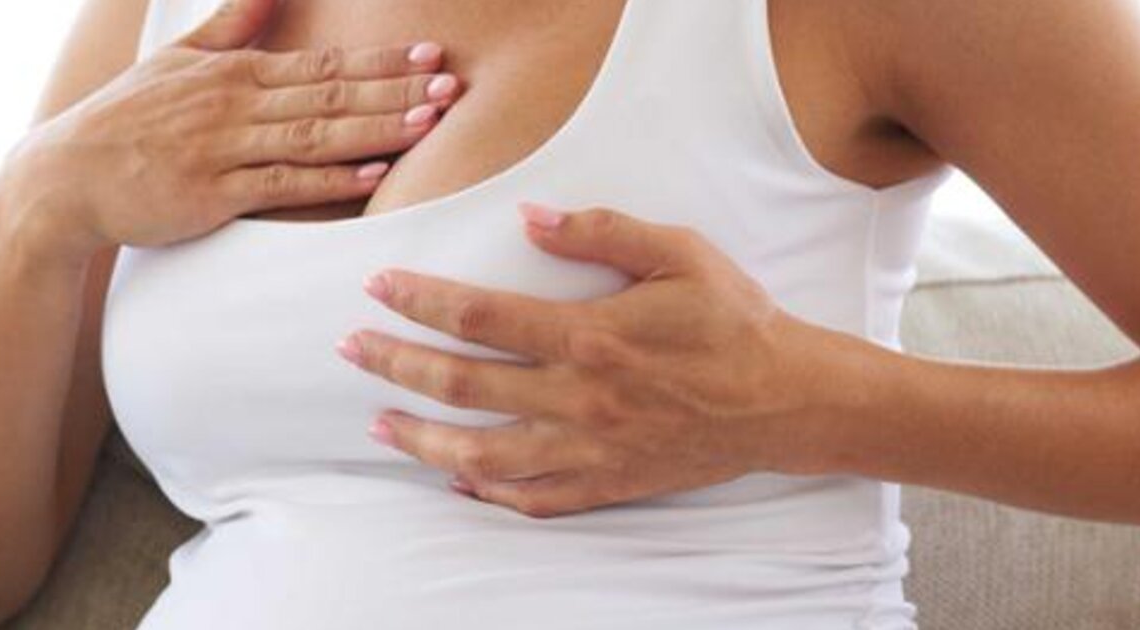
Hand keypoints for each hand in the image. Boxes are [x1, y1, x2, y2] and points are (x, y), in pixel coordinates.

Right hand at [0, 0, 462, 261]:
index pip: (321, 64)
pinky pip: (280, 187)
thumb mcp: (177, 60)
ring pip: (314, 137)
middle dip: (395, 90)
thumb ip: (232, 24)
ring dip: (375, 129)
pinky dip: (328, 181)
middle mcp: (234, 106)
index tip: (431, 55)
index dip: (381, 61)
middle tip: (450, 85)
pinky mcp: (210, 196)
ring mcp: (223, 151)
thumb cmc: (126, 120)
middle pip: (330, 96)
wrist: (65, 179)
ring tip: (428, 122)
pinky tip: (371, 176)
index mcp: (233, 73)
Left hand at [337, 204, 851, 517]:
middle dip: (397, 364)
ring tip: (378, 422)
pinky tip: (453, 479)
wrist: (788, 401)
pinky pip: (531, 498)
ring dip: (421, 437)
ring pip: (482, 452)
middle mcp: (579, 399)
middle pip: (463, 385)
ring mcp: (589, 450)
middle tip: (352, 349)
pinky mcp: (606, 484)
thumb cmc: (734, 322)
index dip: (421, 299)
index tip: (379, 286)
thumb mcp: (679, 254)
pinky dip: (485, 491)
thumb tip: (530, 216)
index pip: (481, 316)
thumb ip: (601, 231)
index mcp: (590, 336)